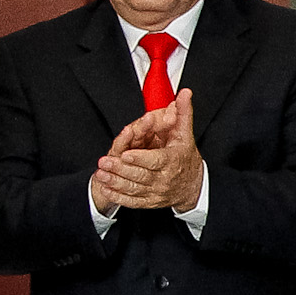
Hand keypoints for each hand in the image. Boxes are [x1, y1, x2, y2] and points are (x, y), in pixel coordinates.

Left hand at [94, 90, 203, 211]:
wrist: (194, 186)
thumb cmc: (185, 157)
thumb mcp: (185, 134)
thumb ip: (182, 113)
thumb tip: (184, 93)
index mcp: (172, 161)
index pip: (155, 160)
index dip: (140, 158)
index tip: (126, 154)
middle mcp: (164, 179)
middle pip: (141, 175)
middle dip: (121, 169)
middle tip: (104, 161)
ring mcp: (157, 192)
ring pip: (134, 188)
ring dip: (116, 182)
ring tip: (101, 173)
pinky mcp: (150, 201)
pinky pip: (133, 201)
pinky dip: (119, 197)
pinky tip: (107, 189)